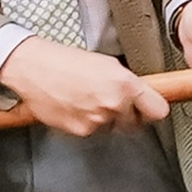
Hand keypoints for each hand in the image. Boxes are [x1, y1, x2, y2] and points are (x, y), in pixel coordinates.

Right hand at [0, 34, 165, 135]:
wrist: (33, 68)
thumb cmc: (64, 60)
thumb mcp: (105, 63)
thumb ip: (127, 83)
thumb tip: (141, 95)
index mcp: (125, 84)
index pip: (158, 111)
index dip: (152, 109)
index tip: (149, 108)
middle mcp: (114, 104)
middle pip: (135, 123)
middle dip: (126, 114)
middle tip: (110, 100)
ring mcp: (97, 120)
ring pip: (113, 127)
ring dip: (105, 118)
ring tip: (87, 99)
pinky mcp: (81, 131)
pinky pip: (93, 131)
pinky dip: (86, 122)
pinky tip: (75, 106)